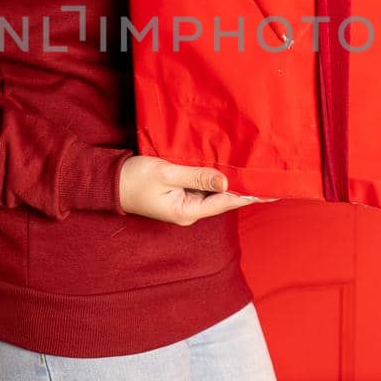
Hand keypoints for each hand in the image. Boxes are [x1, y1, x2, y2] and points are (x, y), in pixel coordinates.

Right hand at [118, 155, 276, 224]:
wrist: (108, 182)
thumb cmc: (134, 178)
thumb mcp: (167, 173)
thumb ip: (197, 176)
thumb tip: (226, 182)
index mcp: (187, 211)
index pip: (226, 202)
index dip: (250, 194)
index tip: (271, 190)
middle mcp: (189, 212)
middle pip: (223, 199)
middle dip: (244, 188)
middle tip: (270, 177)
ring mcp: (184, 204)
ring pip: (213, 192)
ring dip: (231, 181)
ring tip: (255, 171)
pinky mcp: (178, 195)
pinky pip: (202, 187)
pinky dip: (215, 178)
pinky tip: (227, 168)